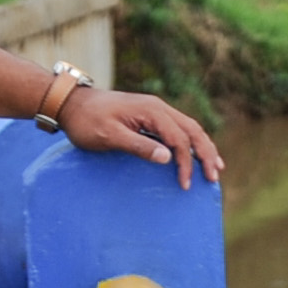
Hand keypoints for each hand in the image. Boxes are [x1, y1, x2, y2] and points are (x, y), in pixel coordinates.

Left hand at [64, 85, 227, 186]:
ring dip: (203, 146)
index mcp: (151, 111)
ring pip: (189, 127)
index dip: (186, 162)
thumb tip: (167, 157)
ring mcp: (155, 109)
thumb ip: (138, 145)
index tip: (185, 184)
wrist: (71, 103)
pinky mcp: (150, 114)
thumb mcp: (109, 136)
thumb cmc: (87, 122)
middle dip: (206, 153)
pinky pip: (179, 127)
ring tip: (216, 165)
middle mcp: (158, 107)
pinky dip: (191, 141)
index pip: (179, 139)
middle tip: (215, 177)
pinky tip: (196, 151)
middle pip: (193, 130)